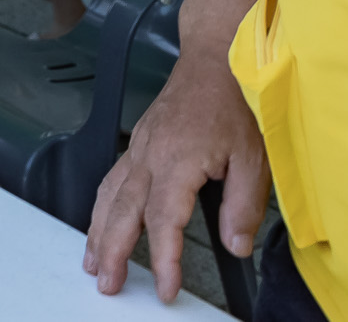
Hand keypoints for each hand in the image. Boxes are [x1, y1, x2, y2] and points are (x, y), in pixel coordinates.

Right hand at [83, 57, 269, 300]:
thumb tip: (236, 246)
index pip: (163, 222)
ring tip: (92, 262)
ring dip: (97, 231)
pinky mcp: (139, 143)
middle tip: (108, 285)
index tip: (166, 289)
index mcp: (177, 163)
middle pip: (121, 212)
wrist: (213, 59)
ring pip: (108, 196)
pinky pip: (111, 179)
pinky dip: (100, 205)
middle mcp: (149, 157)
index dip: (164, 260)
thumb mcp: (254, 158)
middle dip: (112, 252)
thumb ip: (243, 206)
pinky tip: (99, 219)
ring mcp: (139, 148)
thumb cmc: (235, 103)